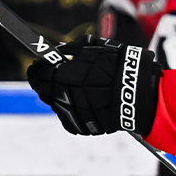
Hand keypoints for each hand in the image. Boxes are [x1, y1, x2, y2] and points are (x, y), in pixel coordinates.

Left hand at [25, 35, 156, 135]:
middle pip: (43, 91)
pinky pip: (68, 116)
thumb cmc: (118, 66)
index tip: (39, 66)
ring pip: (55, 104)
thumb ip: (70, 51)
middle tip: (54, 75)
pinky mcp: (80, 126)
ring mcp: (72, 113)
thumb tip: (56, 53)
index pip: (38, 74)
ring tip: (75, 88)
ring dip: (59, 95)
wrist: (138, 93)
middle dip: (46, 82)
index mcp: (63, 76)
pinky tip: (83, 100)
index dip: (37, 69)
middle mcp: (64, 96)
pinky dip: (72, 108)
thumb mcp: (93, 49)